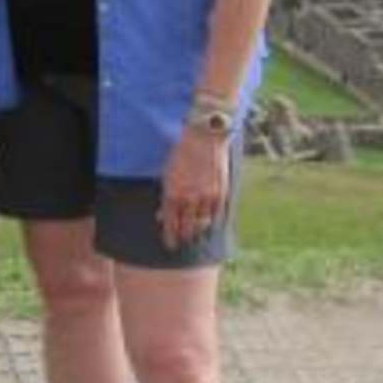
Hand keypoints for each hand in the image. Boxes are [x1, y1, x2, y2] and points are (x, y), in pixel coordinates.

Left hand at [157, 126, 230, 249]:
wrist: (204, 137)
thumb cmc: (182, 153)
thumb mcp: (168, 173)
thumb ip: (166, 197)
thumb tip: (161, 216)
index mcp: (172, 194)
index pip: (170, 225)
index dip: (170, 238)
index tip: (169, 245)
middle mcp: (189, 199)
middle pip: (186, 229)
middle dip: (183, 238)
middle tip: (182, 242)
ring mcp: (206, 198)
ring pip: (202, 225)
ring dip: (197, 232)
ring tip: (195, 234)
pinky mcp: (220, 194)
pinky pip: (216, 216)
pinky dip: (212, 221)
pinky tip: (209, 223)